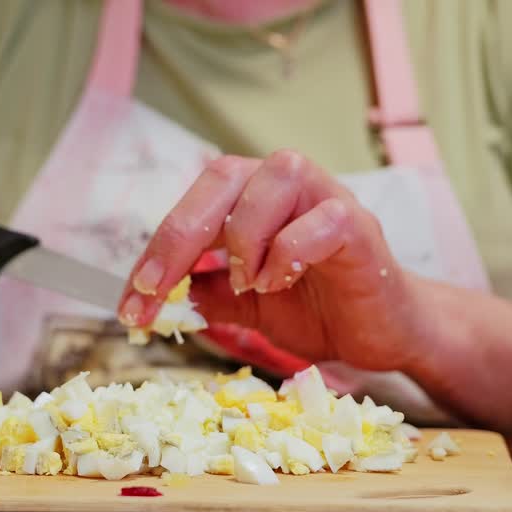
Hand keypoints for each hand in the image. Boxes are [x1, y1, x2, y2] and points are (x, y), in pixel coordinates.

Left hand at [119, 150, 433, 371]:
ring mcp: (328, 199)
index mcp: (252, 198)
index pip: (193, 208)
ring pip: (275, 179)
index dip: (155, 252)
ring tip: (245, 283)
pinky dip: (289, 251)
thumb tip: (156, 295)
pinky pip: (322, 220)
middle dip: (179, 233)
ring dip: (244, 235)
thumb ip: (206, 293)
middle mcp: (287, 185)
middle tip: (155, 288)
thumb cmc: (318, 309)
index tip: (130, 304)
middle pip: (224, 175)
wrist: (381, 335)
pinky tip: (280, 283)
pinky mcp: (361, 227)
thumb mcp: (245, 306)